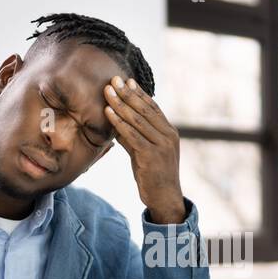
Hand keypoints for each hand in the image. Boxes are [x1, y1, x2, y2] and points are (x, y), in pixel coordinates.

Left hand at [103, 75, 186, 224]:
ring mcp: (162, 145)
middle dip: (127, 93)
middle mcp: (168, 135)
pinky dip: (119, 123)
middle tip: (113, 80)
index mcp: (169, 132)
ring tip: (107, 91)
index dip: (138, 93)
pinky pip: (133, 135)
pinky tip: (108, 113)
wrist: (165, 199)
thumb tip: (117, 123)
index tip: (126, 81)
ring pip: (138, 120)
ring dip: (120, 104)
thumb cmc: (153, 176)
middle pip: (145, 109)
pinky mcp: (152, 156)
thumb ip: (133, 137)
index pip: (152, 107)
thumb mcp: (143, 153)